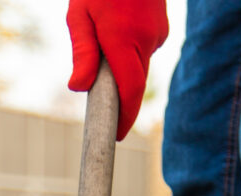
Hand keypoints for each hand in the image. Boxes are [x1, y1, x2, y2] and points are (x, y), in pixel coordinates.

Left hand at [66, 0, 168, 139]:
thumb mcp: (79, 14)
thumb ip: (82, 52)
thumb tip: (79, 87)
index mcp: (124, 40)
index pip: (129, 92)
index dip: (124, 118)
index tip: (117, 135)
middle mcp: (146, 41)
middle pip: (134, 84)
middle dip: (119, 93)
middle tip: (101, 94)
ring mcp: (158, 35)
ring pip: (138, 66)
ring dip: (122, 64)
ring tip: (105, 35)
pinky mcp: (162, 30)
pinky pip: (143, 50)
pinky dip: (130, 49)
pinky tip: (119, 26)